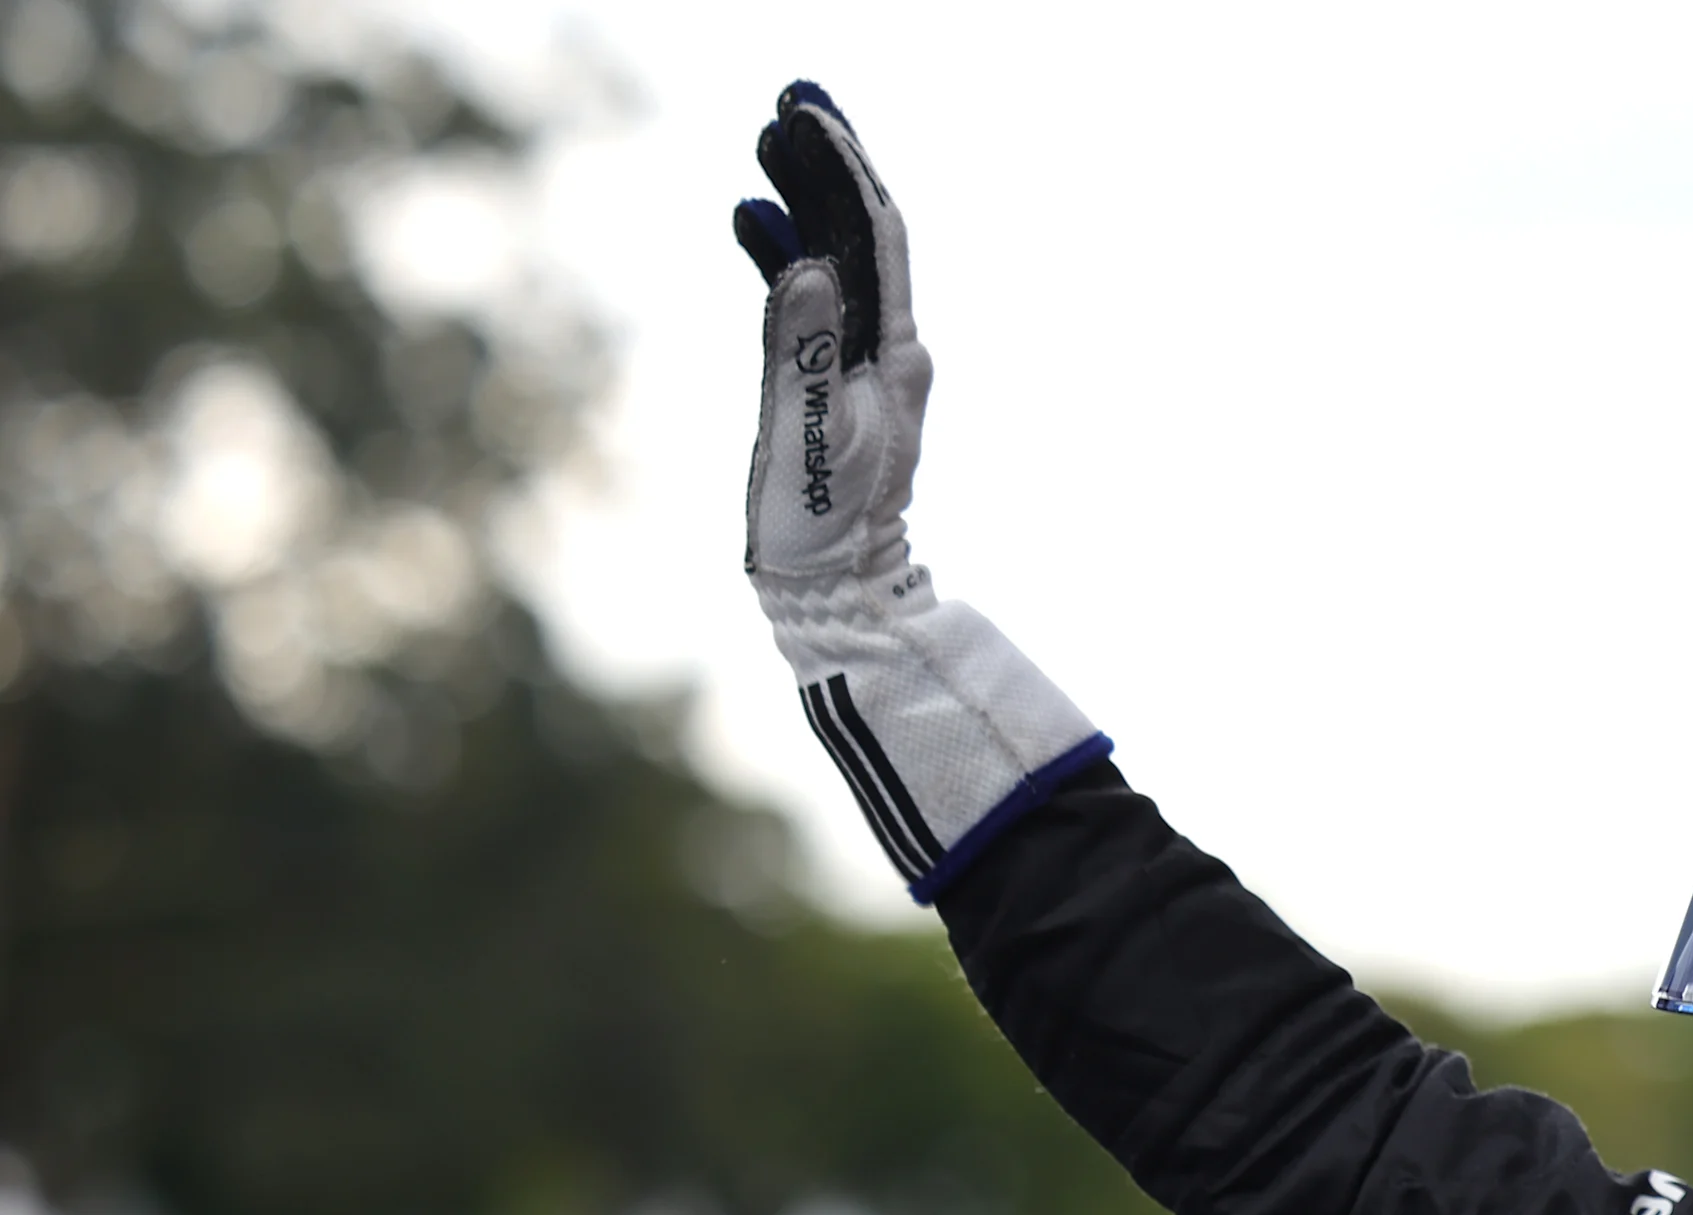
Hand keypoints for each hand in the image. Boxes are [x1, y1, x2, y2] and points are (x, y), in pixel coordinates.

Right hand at [735, 81, 924, 589]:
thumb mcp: (808, 441)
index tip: (808, 115)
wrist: (834, 594)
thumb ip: (804, 355)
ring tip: (773, 136)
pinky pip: (813, 304)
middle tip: (796, 96)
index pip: (874, 239)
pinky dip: (786, 257)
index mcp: (892, 357)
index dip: (843, 170)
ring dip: (808, 197)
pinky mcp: (831, 384)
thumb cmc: (821, 531)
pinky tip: (755, 223)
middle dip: (830, 163)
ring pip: (838, 260)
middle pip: (861, 235)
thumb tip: (806, 266)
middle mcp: (887, 351)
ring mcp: (861, 366)